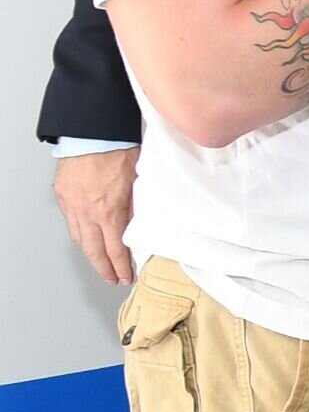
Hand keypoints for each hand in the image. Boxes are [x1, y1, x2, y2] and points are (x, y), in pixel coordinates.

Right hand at [53, 146, 138, 283]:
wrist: (92, 132)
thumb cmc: (119, 150)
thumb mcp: (139, 182)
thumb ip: (139, 206)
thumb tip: (143, 224)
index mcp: (109, 211)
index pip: (115, 250)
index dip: (121, 267)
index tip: (126, 276)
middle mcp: (88, 212)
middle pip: (94, 251)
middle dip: (104, 268)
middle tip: (112, 278)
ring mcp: (72, 205)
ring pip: (80, 238)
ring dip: (91, 253)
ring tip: (100, 262)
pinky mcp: (62, 195)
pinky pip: (71, 222)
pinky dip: (80, 233)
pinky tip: (87, 237)